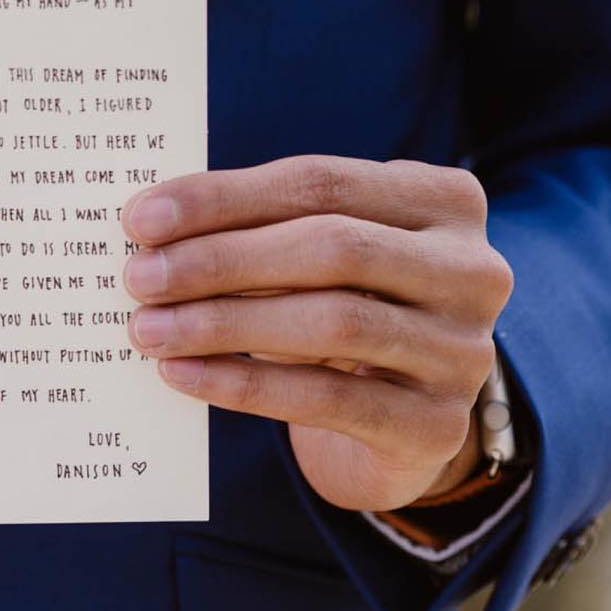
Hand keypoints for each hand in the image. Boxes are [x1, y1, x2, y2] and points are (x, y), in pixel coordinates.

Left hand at [121, 155, 512, 512]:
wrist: (401, 418)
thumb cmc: (345, 301)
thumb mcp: (323, 248)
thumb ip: (263, 224)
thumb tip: (151, 227)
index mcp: (443, 200)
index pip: (320, 183)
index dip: (225, 197)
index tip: (141, 218)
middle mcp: (471, 270)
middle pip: (331, 248)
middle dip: (220, 260)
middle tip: (139, 276)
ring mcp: (462, 351)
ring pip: (332, 323)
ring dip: (223, 323)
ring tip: (147, 329)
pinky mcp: (434, 426)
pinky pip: (326, 400)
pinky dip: (243, 385)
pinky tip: (182, 375)